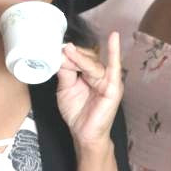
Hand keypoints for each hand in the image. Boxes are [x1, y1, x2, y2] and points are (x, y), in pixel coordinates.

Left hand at [57, 32, 122, 154]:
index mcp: (89, 73)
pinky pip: (114, 67)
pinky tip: (114, 37)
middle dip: (72, 56)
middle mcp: (100, 74)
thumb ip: (65, 72)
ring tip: (68, 52)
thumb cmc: (77, 112)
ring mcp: (108, 79)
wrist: (83, 133)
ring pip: (92, 63)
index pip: (79, 58)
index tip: (56, 49)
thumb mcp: (65, 89)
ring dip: (79, 58)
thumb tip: (62, 55)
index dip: (69, 54)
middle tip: (60, 52)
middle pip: (86, 58)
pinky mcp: (113, 87)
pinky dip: (114, 52)